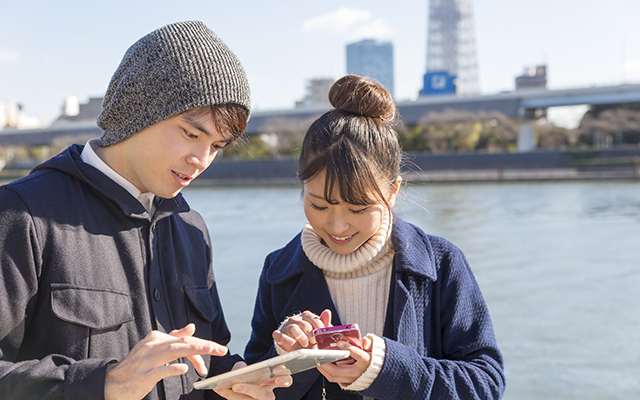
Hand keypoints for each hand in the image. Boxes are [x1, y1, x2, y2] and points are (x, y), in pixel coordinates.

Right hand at [104, 324, 227, 399]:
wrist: (112, 383)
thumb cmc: (137, 366)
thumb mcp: (154, 349)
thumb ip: (173, 338)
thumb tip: (191, 327)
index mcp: (156, 338)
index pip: (184, 338)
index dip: (201, 344)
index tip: (216, 350)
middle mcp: (152, 346)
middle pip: (182, 342)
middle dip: (204, 345)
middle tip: (221, 349)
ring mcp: (147, 360)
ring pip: (174, 352)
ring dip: (194, 351)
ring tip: (209, 351)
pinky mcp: (144, 375)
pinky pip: (160, 370)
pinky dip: (172, 368)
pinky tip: (184, 369)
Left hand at [214, 362, 292, 399]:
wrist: (236, 384)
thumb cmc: (246, 375)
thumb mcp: (246, 368)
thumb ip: (243, 367)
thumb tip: (238, 371)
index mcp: (274, 382)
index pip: (286, 380)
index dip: (284, 378)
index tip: (276, 373)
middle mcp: (268, 395)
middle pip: (265, 396)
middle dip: (251, 389)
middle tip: (236, 384)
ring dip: (238, 397)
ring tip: (228, 388)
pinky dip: (228, 396)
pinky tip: (218, 388)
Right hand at [272, 309, 331, 351]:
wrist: (299, 349)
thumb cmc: (311, 339)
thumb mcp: (319, 332)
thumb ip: (324, 322)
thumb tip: (327, 312)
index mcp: (306, 317)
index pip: (312, 318)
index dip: (318, 327)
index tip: (322, 335)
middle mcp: (295, 320)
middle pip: (303, 323)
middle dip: (311, 333)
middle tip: (314, 341)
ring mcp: (286, 327)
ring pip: (293, 328)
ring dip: (301, 337)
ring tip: (306, 344)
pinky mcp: (279, 336)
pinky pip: (279, 335)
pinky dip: (285, 338)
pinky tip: (292, 342)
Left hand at [317, 336, 372, 385]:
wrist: (371, 372)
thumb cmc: (369, 358)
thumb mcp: (372, 350)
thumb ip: (369, 344)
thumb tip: (365, 341)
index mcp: (366, 362)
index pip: (359, 356)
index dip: (349, 349)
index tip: (340, 342)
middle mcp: (357, 372)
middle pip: (339, 370)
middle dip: (326, 362)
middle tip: (318, 354)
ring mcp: (350, 378)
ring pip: (333, 376)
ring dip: (323, 367)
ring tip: (317, 358)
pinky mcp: (345, 381)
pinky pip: (332, 378)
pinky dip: (325, 371)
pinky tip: (320, 363)